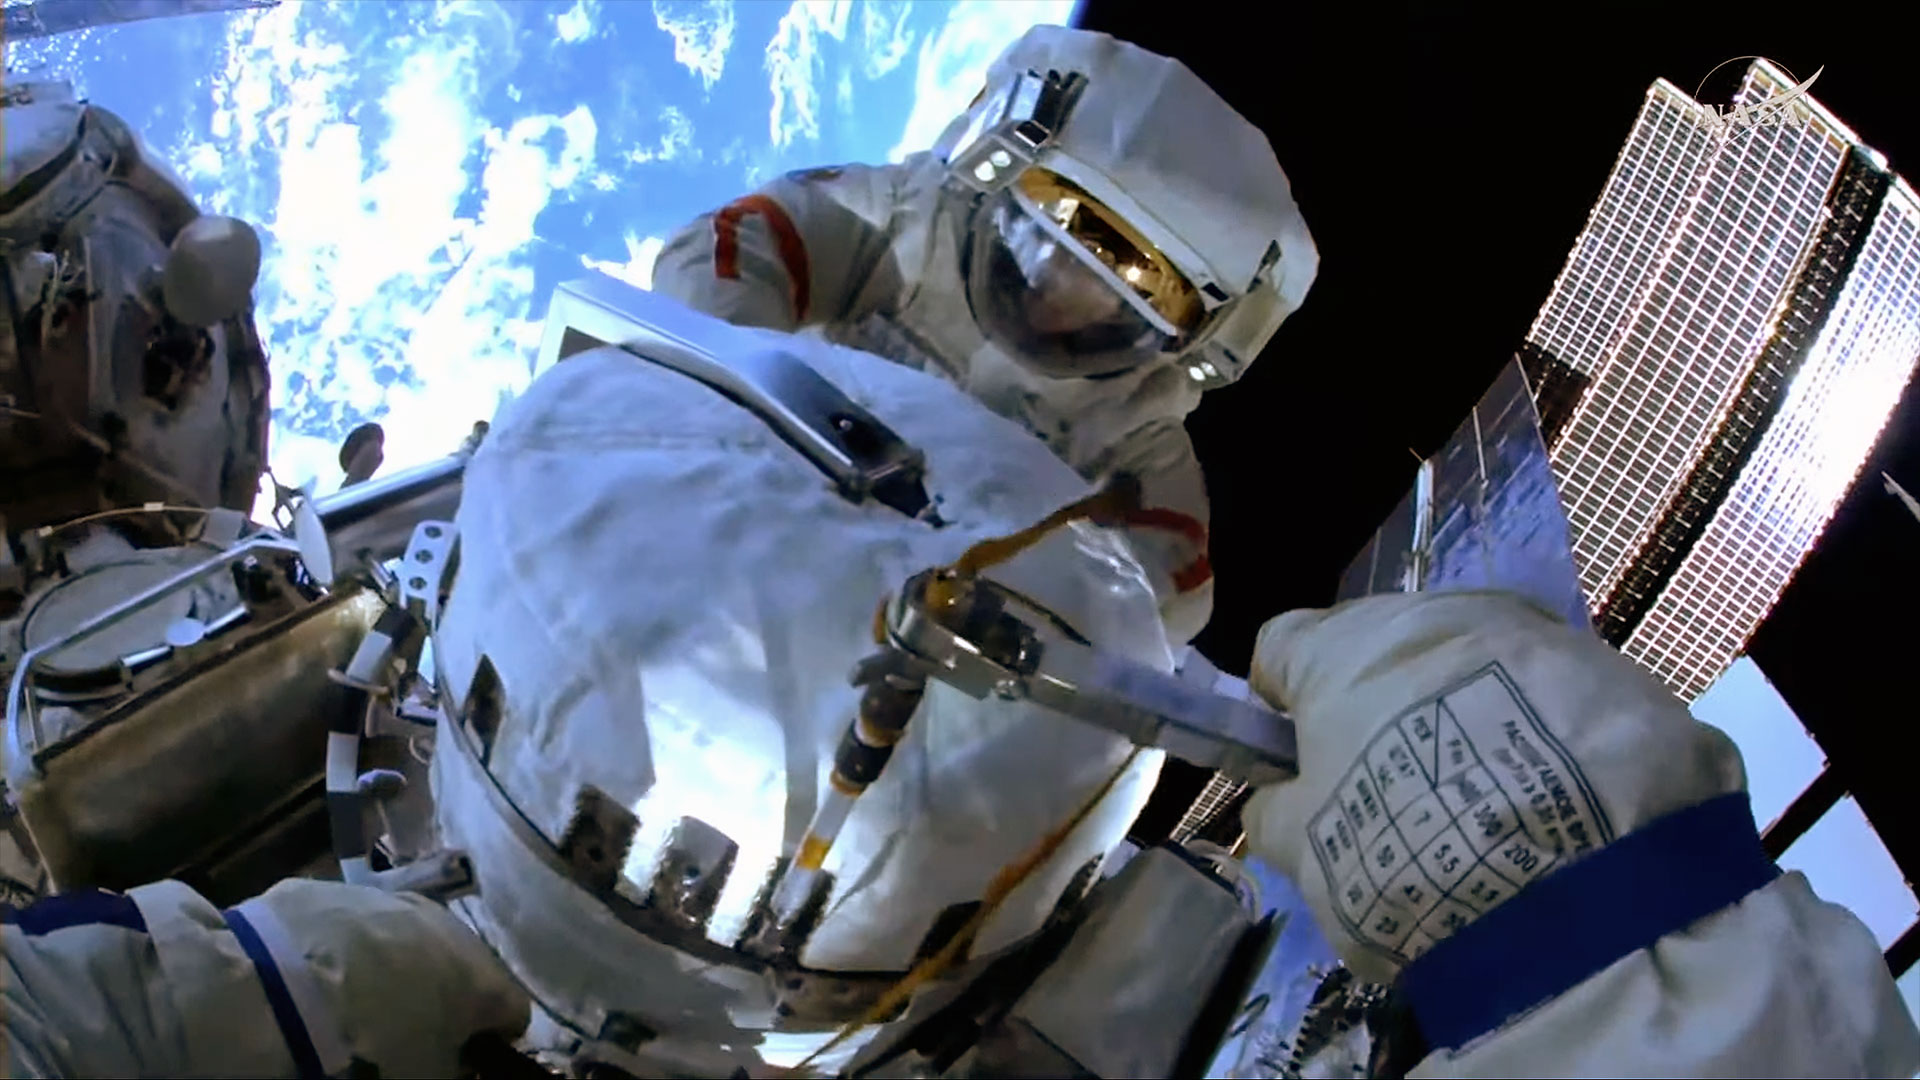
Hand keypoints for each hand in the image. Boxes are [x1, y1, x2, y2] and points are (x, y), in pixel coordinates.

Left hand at [246, 879, 529, 1077]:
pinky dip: (357, 949)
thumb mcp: (423, 1075)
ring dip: (404, 967)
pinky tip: (325, 974)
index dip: (495, 1039)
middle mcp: (456, 932)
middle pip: (468, 969)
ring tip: (364, 998)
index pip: (516, 1013)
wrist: (284, 983)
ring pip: (417, 940)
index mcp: (485, 981)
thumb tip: (452, 1062)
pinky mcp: (349, 891)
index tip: (469, 1056)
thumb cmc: (374, 1043)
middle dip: (448, 996)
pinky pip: (366, 927)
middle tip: (415, 1028)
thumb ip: (450, 1068)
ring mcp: (403, 903)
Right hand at [1239, 590, 1743, 984]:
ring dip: (1462, 713)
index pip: (1280, 647)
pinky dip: (1532, 730)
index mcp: (1338, 644)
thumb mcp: (1307, 850)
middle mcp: (1424, 611)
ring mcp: (1517, 626)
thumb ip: (1275, 810)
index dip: (1282, 703)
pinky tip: (1546, 797)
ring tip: (1485, 799)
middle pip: (1378, 650)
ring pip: (1465, 664)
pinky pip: (1540, 690)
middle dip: (1379, 707)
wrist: (1572, 857)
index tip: (1299, 759)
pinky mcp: (1597, 658)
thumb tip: (1275, 797)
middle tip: (1395, 791)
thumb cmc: (1403, 837)